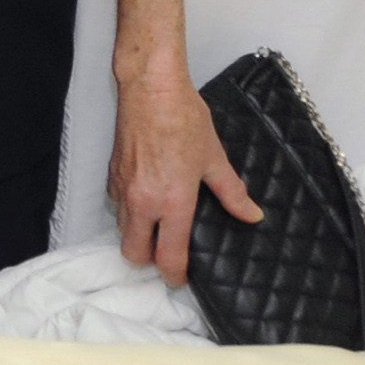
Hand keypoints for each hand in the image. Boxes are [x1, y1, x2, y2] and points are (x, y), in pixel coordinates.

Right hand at [111, 72, 259, 284]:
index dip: (175, 274)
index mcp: (172, 202)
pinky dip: (128, 210)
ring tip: (156, 224)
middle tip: (166, 253)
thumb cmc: (185, 118)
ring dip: (137, 234)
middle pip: (134, 253)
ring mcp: (123, 187)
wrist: (151, 87)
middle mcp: (143, 201)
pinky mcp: (112, 172)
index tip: (182, 277)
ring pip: (122, 230)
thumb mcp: (214, 157)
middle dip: (148, 260)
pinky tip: (145, 195)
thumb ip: (232, 192)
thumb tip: (252, 215)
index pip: (168, 256)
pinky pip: (116, 205)